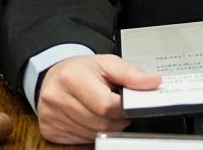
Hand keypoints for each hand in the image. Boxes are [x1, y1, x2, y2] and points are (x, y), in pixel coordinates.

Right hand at [36, 53, 159, 144]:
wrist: (53, 76)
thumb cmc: (81, 71)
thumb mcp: (106, 63)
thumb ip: (131, 73)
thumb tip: (153, 82)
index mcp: (71, 77)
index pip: (106, 106)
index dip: (123, 109)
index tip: (127, 104)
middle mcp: (57, 97)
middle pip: (101, 124)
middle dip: (115, 120)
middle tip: (114, 107)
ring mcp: (51, 115)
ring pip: (93, 135)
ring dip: (104, 128)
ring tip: (100, 111)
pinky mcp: (49, 129)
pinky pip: (81, 140)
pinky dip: (90, 133)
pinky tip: (87, 118)